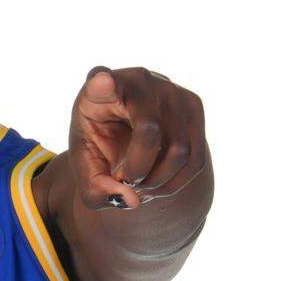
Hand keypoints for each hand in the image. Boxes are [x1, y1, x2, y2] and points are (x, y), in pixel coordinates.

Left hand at [68, 66, 206, 208]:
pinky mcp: (193, 106)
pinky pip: (195, 158)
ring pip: (180, 149)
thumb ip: (95, 190)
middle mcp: (138, 81)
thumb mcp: (85, 168)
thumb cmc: (100, 144)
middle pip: (149, 132)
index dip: (101, 82)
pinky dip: (175, 182)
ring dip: (158, 181)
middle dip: (138, 171)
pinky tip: (155, 183)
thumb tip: (132, 200)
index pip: (100, 80)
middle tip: (123, 179)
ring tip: (139, 184)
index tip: (101, 81)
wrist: (126, 127)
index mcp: (99, 90)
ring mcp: (171, 90)